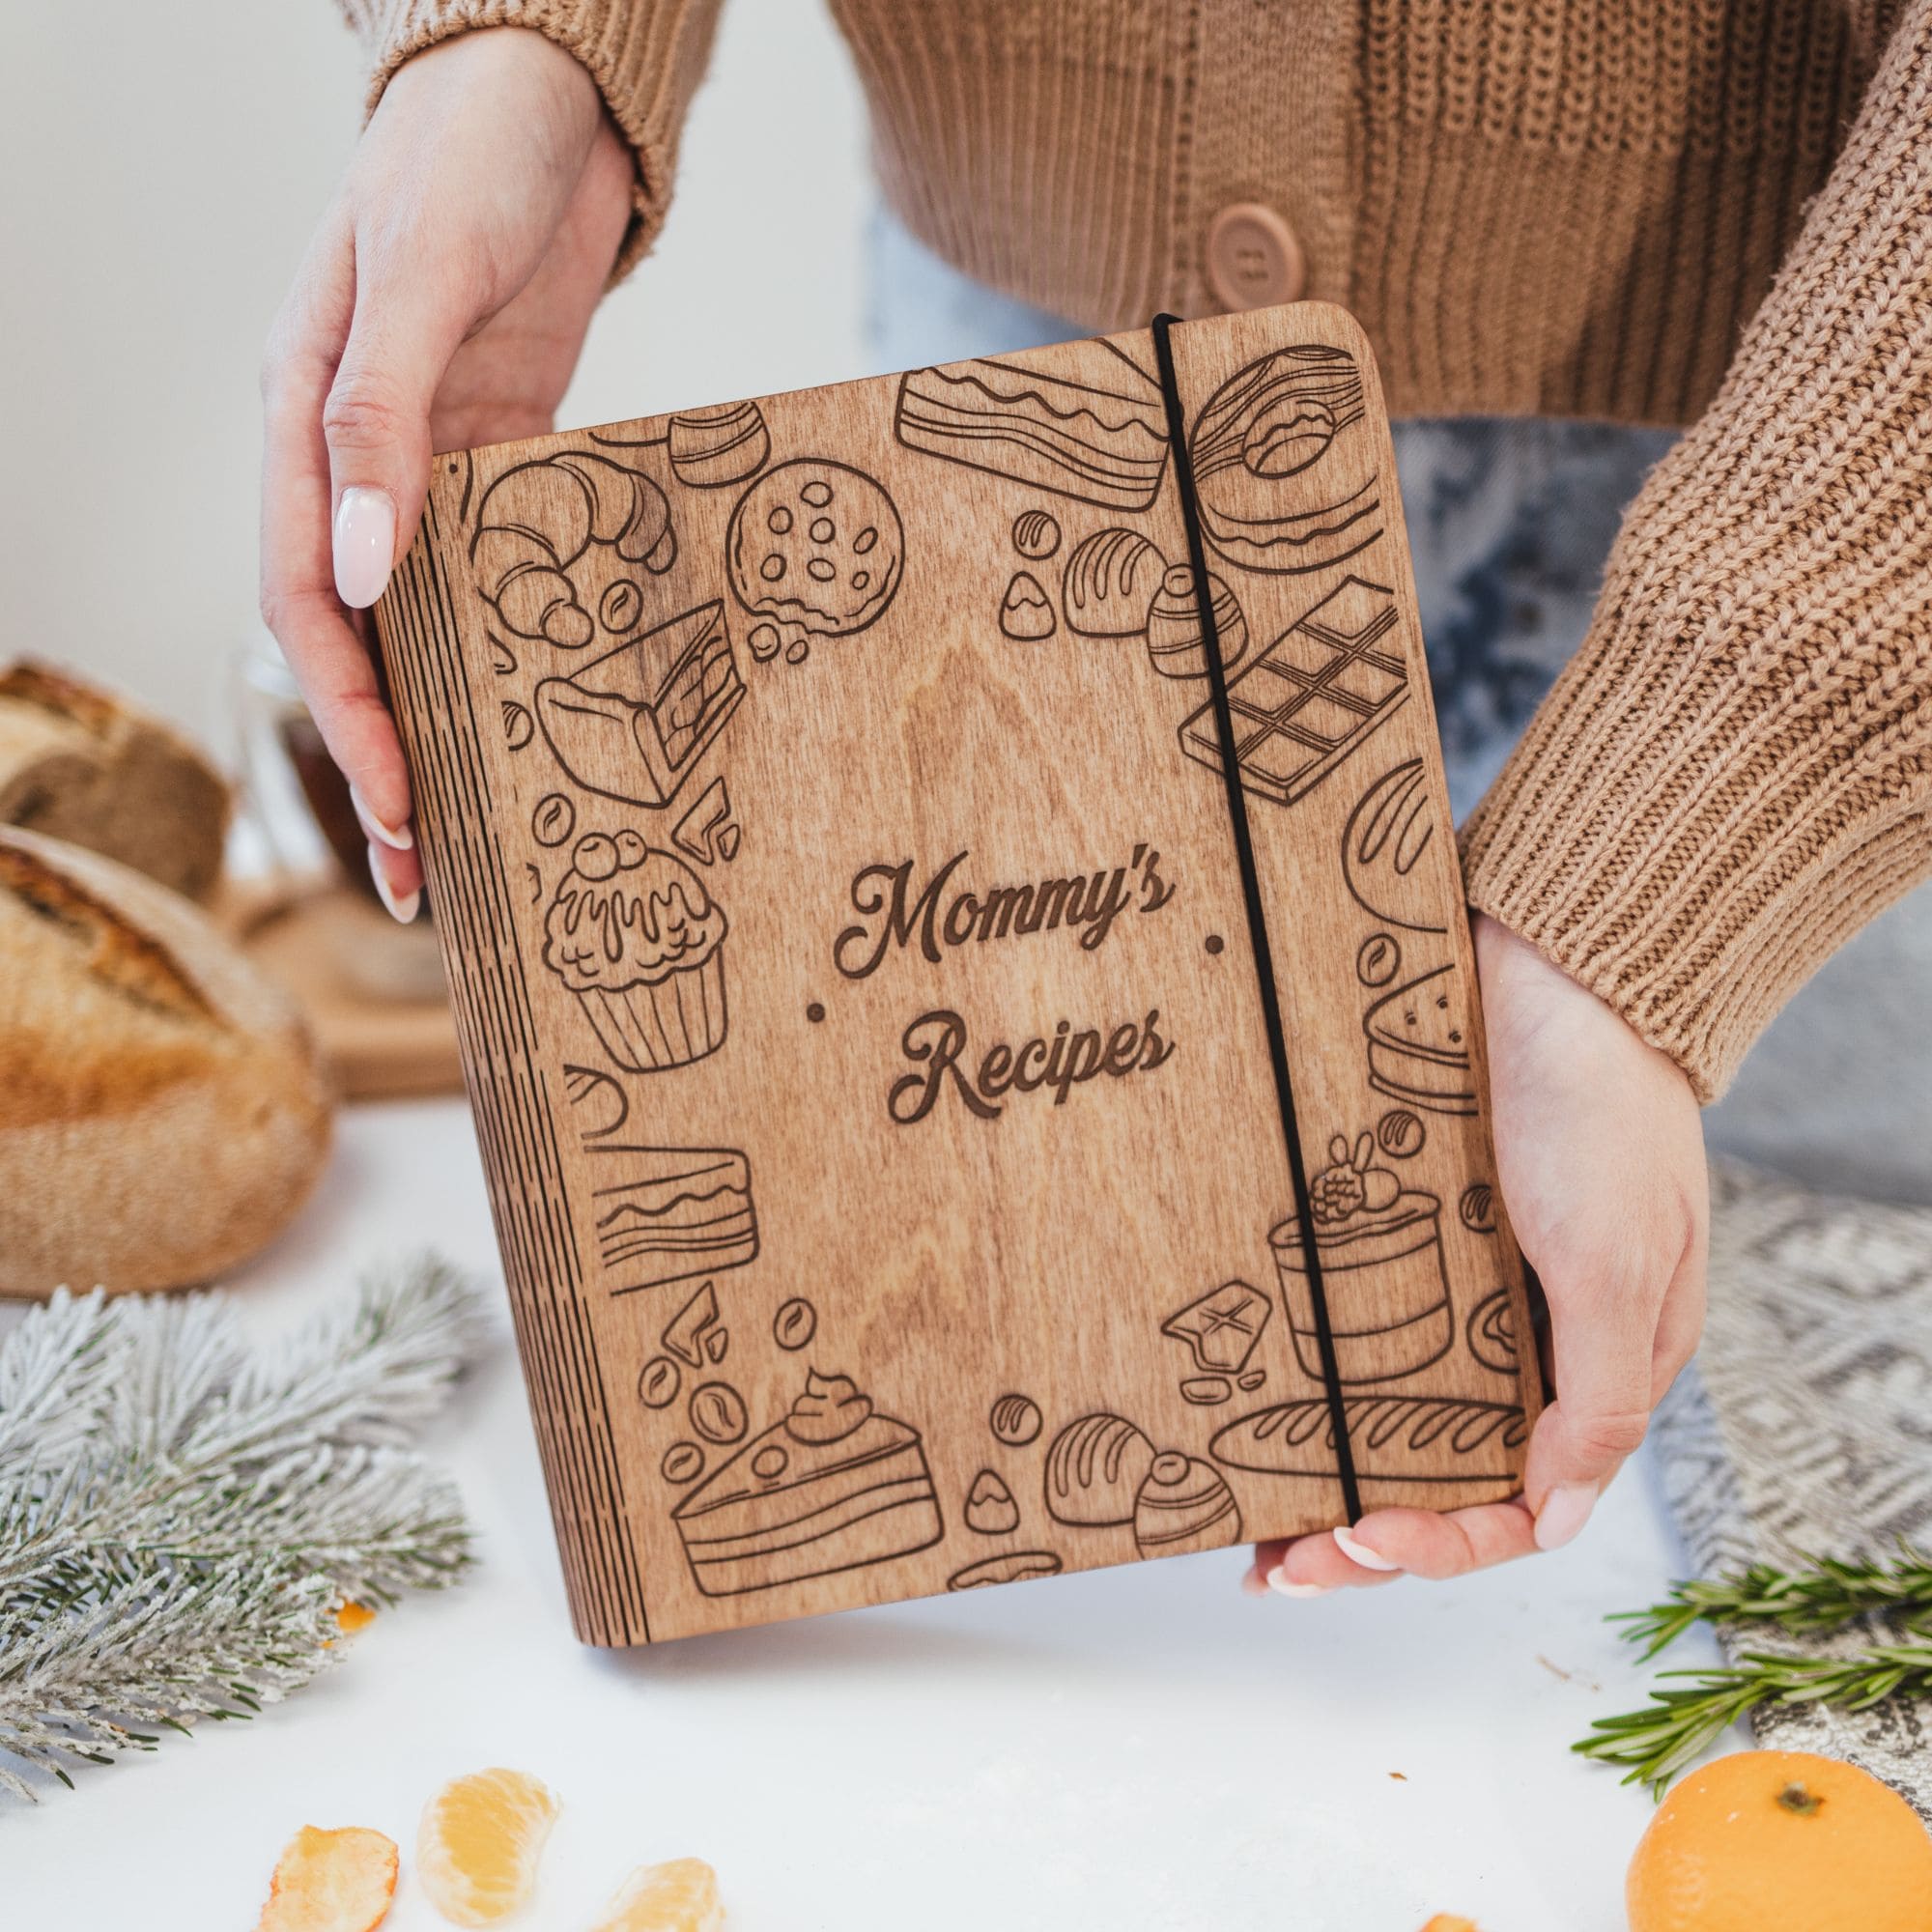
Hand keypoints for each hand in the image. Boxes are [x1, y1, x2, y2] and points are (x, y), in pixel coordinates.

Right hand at [259, 26, 633, 917]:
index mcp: (301, 421)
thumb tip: (364, 567)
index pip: (306, 599)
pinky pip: (498, 570)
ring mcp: (429, 461)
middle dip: (389, 753)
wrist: (548, 97)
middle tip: (431, 871)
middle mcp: (354, 457)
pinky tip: (545, 708)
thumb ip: (382, 415)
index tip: (396, 803)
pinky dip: (511, 642)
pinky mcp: (501, 454)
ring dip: (449, 719)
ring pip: (424, 616)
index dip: (348, 709)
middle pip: (359, 634)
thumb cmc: (469, 158)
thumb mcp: (420, 277)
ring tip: (484, 824)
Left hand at [1250, 913, 1707, 1595]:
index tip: (1360, 1536)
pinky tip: (1249, 1406)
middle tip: (1272, 1566)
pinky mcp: (1399, 1230)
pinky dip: (1306, 1375)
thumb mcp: (1619, 1261)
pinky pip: (1347, 1325)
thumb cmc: (1601, 1108)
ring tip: (1241, 1521)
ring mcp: (1453, 1287)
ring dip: (1321, 1472)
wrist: (1552, 963)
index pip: (1519, 1502)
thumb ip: (1600, 1396)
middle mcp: (1520, 1342)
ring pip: (1385, 1414)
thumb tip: (1561, 1518)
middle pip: (1437, 1473)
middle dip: (1358, 1533)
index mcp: (1593, 1366)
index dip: (1441, 1541)